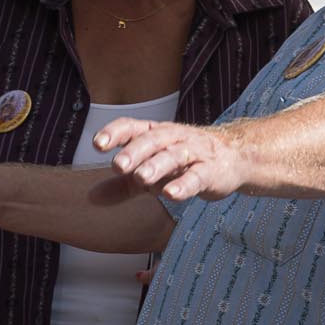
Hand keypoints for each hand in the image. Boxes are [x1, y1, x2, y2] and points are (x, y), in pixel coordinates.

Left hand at [90, 119, 248, 203]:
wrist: (233, 158)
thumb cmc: (183, 163)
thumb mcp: (150, 172)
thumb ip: (122, 184)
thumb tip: (91, 197)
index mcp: (155, 133)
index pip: (132, 127)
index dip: (115, 133)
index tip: (98, 145)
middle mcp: (173, 138)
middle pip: (152, 140)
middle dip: (134, 151)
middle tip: (117, 165)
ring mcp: (194, 152)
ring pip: (174, 155)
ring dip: (157, 165)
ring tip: (141, 178)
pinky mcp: (212, 171)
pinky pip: (198, 176)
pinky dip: (185, 184)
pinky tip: (172, 194)